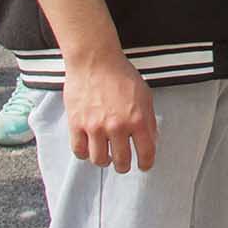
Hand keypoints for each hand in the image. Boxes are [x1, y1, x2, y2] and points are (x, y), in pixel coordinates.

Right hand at [63, 54, 155, 172]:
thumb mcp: (145, 96)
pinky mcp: (76, 124)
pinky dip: (85, 154)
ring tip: (106, 157)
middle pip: (121, 161)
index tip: (144, 165)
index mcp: (137, 119)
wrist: (95, 61)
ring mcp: (95, 127)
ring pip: (99, 160)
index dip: (146, 163)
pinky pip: (79, 151)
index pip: (146, 153)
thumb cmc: (121, 75)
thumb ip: (149, 120)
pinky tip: (90, 148)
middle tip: (123, 164)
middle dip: (124, 166)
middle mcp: (116, 126)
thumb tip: (151, 140)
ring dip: (105, 161)